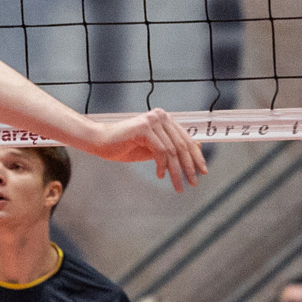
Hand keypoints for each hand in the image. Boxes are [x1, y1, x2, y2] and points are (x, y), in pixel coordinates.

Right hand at [73, 108, 205, 191]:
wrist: (99, 142)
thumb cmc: (123, 146)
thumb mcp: (153, 150)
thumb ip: (171, 149)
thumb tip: (197, 149)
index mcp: (164, 119)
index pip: (186, 139)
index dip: (196, 156)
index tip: (202, 172)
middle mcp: (160, 116)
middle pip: (182, 145)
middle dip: (189, 167)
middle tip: (192, 182)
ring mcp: (152, 120)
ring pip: (172, 151)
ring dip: (176, 171)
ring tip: (177, 185)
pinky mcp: (144, 127)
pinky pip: (160, 151)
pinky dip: (162, 165)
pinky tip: (159, 175)